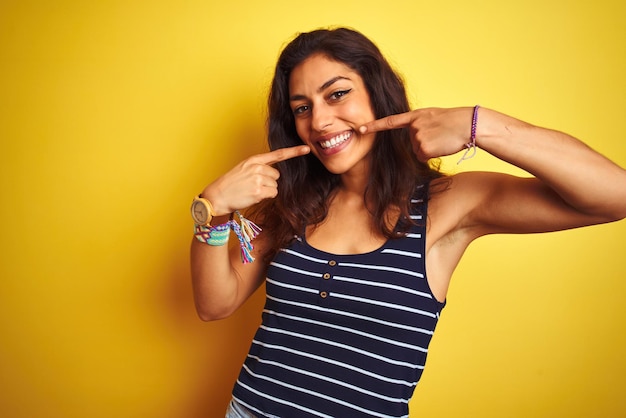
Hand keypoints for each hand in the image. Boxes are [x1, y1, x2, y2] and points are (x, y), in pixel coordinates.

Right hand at [201, 145, 309, 214]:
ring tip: (250, 191)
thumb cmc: (230, 184)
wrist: (217, 196)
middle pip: (277, 176)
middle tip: (253, 186)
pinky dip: (265, 197)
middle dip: (269, 182)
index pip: (278, 154)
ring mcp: (258, 179)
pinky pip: (272, 194)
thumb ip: (259, 168)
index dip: (294, 152)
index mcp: (254, 160)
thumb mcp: (243, 169)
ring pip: (275, 186)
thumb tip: (275, 175)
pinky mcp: (259, 191)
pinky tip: (252, 196)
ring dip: (266, 191)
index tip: (306, 149)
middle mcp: (257, 167)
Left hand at [359, 107, 475, 161]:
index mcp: (416, 116)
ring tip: (442, 139)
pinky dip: (432, 154)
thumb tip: (417, 143)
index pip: (391, 121)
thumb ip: (420, 125)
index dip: (374, 125)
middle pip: (411, 143)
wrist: (467, 124)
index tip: (360, 129)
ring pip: (417, 151)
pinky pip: (422, 157)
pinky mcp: (423, 148)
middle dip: (424, 142)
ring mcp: (417, 137)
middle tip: (439, 134)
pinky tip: (441, 145)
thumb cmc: (454, 121)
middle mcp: (413, 126)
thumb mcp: (434, 117)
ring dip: (429, 148)